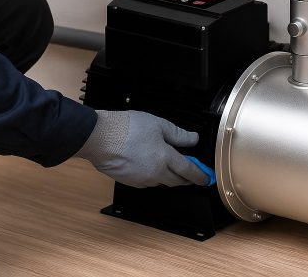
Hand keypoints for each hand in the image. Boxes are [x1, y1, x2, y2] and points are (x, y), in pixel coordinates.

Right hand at [75, 110, 210, 187]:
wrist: (100, 138)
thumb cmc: (126, 128)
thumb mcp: (158, 124)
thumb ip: (178, 134)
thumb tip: (193, 139)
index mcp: (165, 158)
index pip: (188, 171)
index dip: (200, 175)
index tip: (207, 178)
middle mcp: (155, 173)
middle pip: (177, 181)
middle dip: (187, 178)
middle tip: (192, 172)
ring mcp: (142, 180)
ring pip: (162, 182)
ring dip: (169, 176)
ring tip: (169, 164)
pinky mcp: (130, 182)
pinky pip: (148, 182)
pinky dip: (154, 176)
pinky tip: (150, 165)